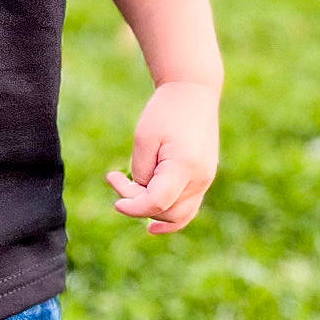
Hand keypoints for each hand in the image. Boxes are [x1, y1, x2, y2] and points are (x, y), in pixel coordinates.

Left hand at [108, 80, 219, 234]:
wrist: (193, 92)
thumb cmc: (165, 111)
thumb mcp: (144, 139)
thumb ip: (141, 172)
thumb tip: (141, 195)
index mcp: (185, 166)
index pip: (156, 203)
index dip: (132, 205)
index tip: (113, 191)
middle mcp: (200, 178)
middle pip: (166, 212)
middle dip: (137, 203)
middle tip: (116, 178)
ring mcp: (205, 180)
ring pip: (178, 215)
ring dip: (151, 211)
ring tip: (128, 196)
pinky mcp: (203, 178)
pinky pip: (188, 208)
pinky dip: (171, 218)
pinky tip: (152, 227)